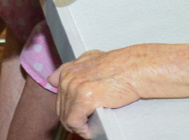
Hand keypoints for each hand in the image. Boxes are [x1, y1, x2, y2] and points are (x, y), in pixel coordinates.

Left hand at [54, 43, 188, 137]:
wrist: (135, 68)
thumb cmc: (119, 65)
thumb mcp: (90, 59)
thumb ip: (72, 68)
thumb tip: (53, 78)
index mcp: (68, 70)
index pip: (59, 98)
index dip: (70, 109)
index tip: (80, 115)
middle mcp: (68, 78)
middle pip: (62, 110)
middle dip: (74, 119)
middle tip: (89, 123)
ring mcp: (74, 87)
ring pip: (67, 118)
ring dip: (79, 126)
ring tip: (92, 126)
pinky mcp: (84, 98)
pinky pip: (75, 122)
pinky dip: (83, 130)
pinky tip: (91, 130)